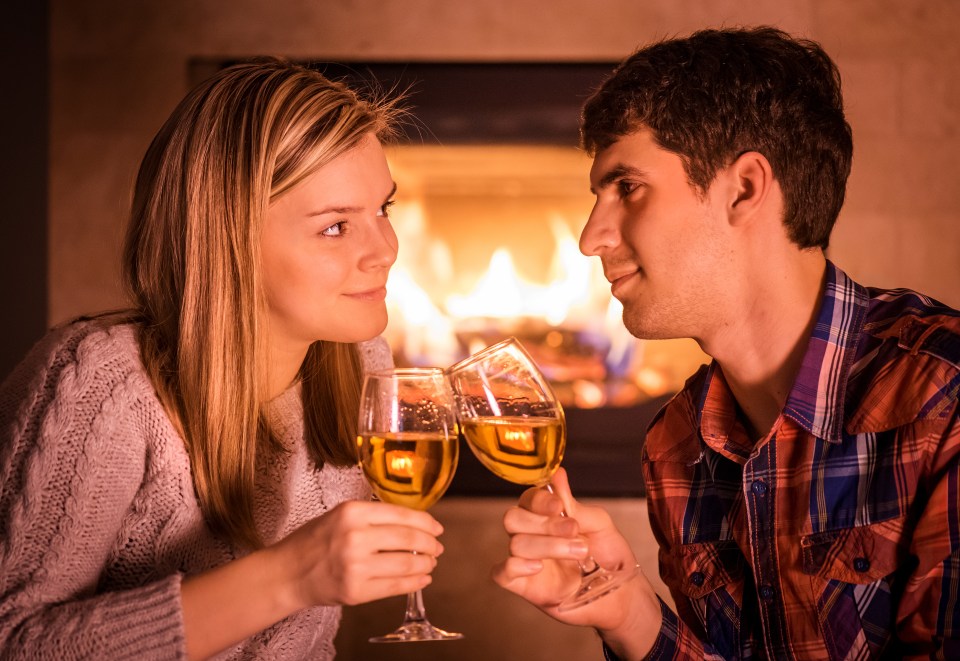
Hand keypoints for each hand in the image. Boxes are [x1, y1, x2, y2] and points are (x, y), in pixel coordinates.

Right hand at [271, 499, 444, 608]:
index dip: (426, 523)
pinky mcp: (356, 591)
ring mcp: (356, 566)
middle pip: (409, 539)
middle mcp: (356, 537)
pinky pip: (396, 587)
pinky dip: (414, 583)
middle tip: (437, 548)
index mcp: (353, 512)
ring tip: (430, 563)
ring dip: (425, 564)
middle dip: (430, 545)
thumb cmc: (315, 541)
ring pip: (407, 564)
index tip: (437, 529)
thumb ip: (373, 517)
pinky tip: (422, 579)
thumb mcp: (341, 515)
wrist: (287, 572)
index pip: (403, 515)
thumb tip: (415, 524)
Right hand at [492, 468, 662, 655]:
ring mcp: (526, 560)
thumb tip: (558, 474)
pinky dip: (514, 566)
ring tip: (579, 552)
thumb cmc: (608, 556)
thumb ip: (575, 505)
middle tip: (573, 530)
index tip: (559, 506)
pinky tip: (538, 567)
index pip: (528, 499)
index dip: (539, 500)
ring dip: (547, 545)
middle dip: (543, 523)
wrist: (620, 593)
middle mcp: (532, 535)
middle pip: (513, 518)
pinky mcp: (524, 586)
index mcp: (546, 516)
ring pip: (515, 544)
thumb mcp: (599, 525)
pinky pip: (501, 573)